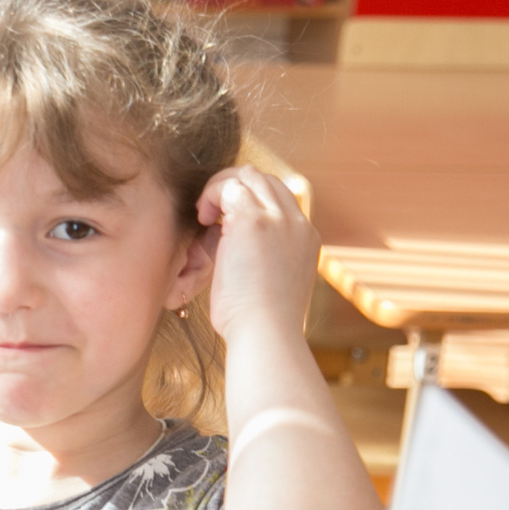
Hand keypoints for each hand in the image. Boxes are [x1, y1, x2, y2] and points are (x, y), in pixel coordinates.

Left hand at [195, 165, 318, 343]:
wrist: (266, 333)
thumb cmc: (260, 324)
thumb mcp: (273, 289)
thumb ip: (266, 266)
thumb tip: (245, 266)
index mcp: (306, 240)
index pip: (282, 201)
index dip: (252, 202)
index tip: (226, 222)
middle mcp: (298, 224)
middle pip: (268, 181)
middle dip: (235, 188)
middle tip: (210, 213)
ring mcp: (278, 219)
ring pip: (250, 177)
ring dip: (222, 188)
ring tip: (204, 215)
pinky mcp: (253, 221)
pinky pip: (230, 186)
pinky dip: (212, 195)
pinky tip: (202, 219)